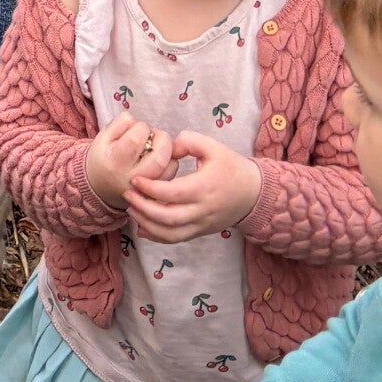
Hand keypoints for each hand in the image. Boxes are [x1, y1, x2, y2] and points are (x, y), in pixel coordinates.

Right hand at [85, 110, 175, 208]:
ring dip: (168, 150)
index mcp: (115, 162)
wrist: (101, 187)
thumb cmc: (103, 158)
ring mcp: (147, 190)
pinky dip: (170, 162)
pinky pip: (172, 175)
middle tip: (154, 134)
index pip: (136, 139)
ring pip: (170, 167)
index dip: (141, 127)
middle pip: (159, 158)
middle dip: (162, 138)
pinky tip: (158, 157)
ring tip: (155, 146)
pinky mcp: (157, 193)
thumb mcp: (102, 137)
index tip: (138, 128)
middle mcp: (133, 180)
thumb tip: (141, 123)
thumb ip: (121, 124)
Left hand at [125, 128, 260, 240]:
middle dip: (143, 208)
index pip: (172, 193)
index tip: (135, 179)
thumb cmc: (231, 166)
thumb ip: (188, 141)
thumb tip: (168, 147)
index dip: (151, 188)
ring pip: (171, 233)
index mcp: (204, 187)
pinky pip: (177, 239)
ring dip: (147, 224)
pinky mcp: (201, 231)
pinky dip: (158, 237)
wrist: (253, 193)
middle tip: (127, 194)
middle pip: (168, 217)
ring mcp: (202, 224)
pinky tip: (142, 228)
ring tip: (131, 210)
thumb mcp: (212, 146)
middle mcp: (202, 210)